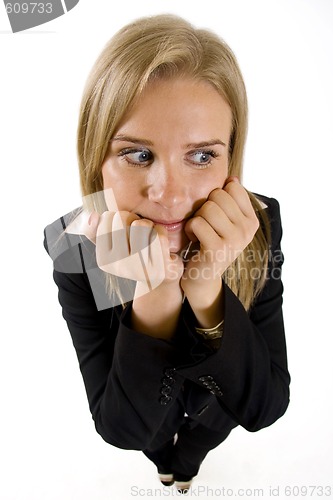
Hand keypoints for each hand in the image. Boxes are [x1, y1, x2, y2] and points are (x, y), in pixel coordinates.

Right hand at [85, 210, 183, 292]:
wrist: (155, 278)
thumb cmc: (131, 255)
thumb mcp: (110, 244)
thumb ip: (95, 230)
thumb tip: (93, 216)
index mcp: (103, 260)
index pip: (107, 217)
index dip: (118, 216)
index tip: (123, 227)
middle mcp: (119, 266)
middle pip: (123, 217)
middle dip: (132, 217)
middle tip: (137, 229)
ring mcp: (139, 268)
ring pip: (142, 224)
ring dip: (147, 223)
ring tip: (147, 234)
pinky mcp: (159, 268)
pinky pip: (159, 235)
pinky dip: (161, 232)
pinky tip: (159, 243)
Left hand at [181, 177, 258, 291]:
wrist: (203, 278)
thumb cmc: (210, 244)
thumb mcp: (224, 222)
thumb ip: (230, 201)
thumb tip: (232, 178)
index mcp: (251, 220)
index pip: (233, 187)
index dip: (216, 196)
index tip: (216, 215)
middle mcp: (247, 230)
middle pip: (218, 195)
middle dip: (204, 207)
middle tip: (205, 225)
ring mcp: (234, 240)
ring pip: (207, 208)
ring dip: (196, 219)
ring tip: (200, 233)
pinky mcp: (217, 249)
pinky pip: (197, 223)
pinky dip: (189, 230)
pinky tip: (194, 241)